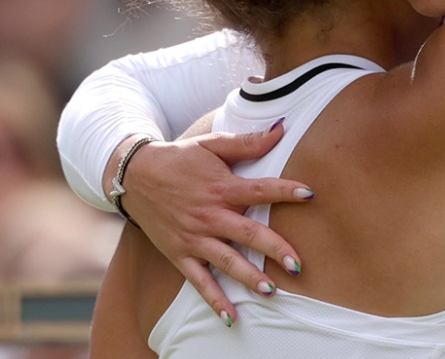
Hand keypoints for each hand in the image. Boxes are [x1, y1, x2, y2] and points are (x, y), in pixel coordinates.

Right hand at [119, 123, 313, 322]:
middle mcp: (209, 215)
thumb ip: (247, 142)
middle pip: (246, 233)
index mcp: (221, 187)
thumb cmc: (180, 158)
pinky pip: (199, 281)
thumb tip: (281, 128)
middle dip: (274, 248)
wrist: (135, 176)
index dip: (285, 190)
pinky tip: (232, 317)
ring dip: (248, 277)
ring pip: (225, 261)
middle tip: (297, 264)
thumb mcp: (212, 144)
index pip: (259, 190)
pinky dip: (214, 300)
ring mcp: (194, 238)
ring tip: (272, 291)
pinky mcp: (180, 254)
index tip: (310, 194)